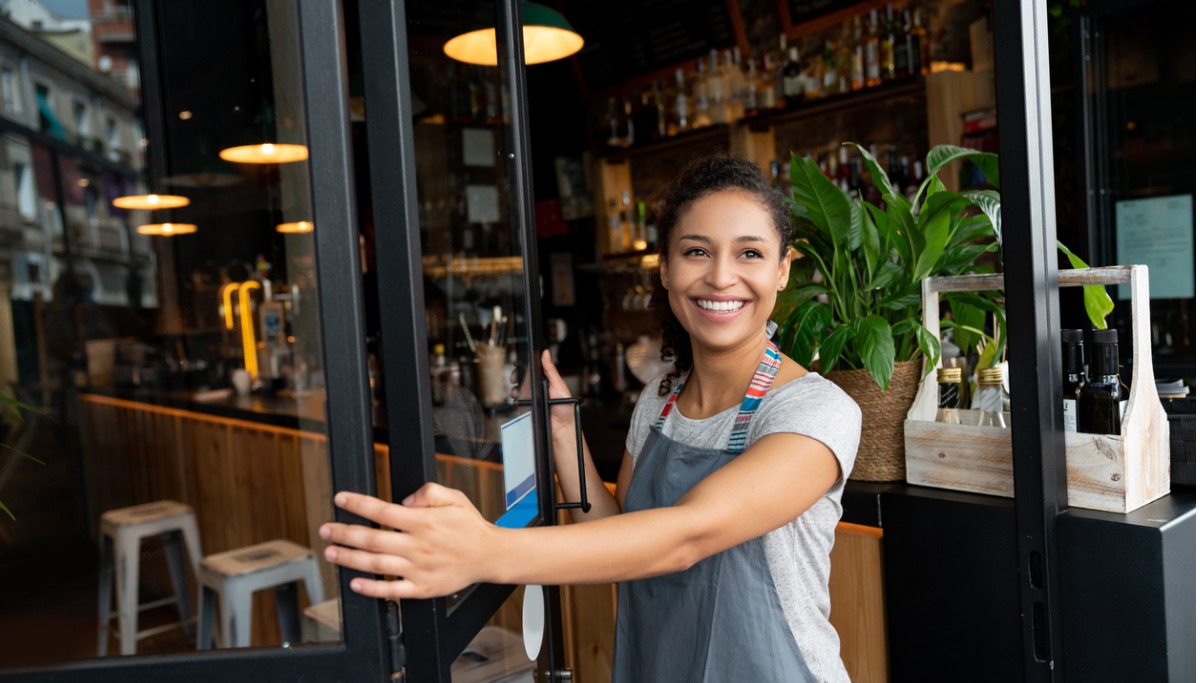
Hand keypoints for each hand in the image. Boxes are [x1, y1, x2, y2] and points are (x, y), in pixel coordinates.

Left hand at [319, 484, 499, 599]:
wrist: (489, 555)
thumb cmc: (469, 526)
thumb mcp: (454, 497)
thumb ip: (428, 492)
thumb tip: (404, 500)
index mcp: (423, 522)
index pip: (382, 510)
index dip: (357, 504)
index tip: (340, 499)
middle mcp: (418, 545)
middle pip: (372, 538)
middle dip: (344, 533)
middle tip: (325, 529)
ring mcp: (419, 568)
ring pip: (376, 564)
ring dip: (350, 558)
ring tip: (332, 553)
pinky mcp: (422, 588)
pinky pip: (392, 590)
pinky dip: (372, 589)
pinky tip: (355, 583)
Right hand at [510, 350, 576, 441]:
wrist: (562, 428)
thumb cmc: (566, 408)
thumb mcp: (559, 385)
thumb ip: (551, 370)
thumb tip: (546, 353)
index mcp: (545, 380)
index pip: (533, 369)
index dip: (525, 365)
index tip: (521, 363)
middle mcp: (537, 388)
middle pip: (522, 377)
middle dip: (516, 375)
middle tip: (515, 377)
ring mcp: (530, 398)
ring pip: (517, 388)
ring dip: (515, 387)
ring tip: (517, 390)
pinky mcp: (526, 407)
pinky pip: (516, 401)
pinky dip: (515, 398)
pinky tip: (518, 398)